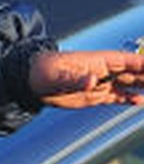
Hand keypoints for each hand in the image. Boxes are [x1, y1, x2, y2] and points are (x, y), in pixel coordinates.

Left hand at [29, 49, 143, 107]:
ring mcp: (102, 82)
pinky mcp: (96, 95)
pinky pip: (119, 96)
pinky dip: (130, 98)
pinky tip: (140, 102)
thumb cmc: (42, 73)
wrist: (30, 82)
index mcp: (99, 61)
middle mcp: (104, 71)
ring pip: (131, 84)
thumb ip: (75, 79)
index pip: (130, 61)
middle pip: (136, 72)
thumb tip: (92, 80)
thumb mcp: (57, 77)